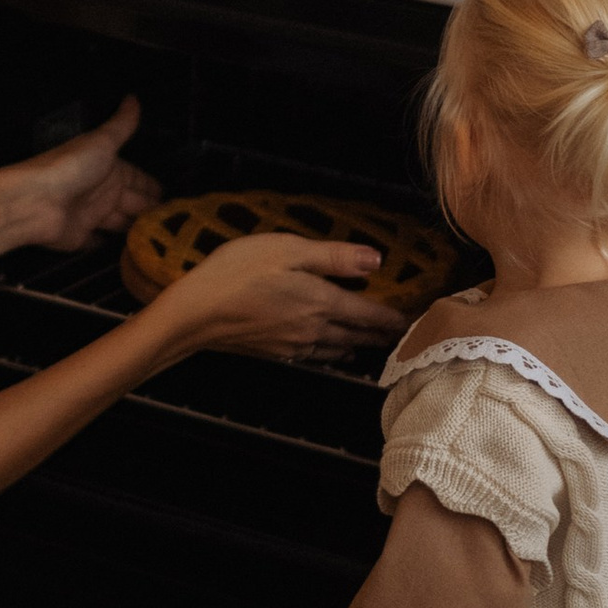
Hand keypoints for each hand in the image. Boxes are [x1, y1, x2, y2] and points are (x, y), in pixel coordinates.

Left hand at [0, 97, 159, 257]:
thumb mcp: (101, 142)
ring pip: (119, 223)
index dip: (153, 187)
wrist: (35, 201)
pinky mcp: (80, 238)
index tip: (172, 196)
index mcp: (109, 168)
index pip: (138, 179)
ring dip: (135, 228)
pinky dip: (109, 246)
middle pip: (132, 202)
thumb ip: (121, 125)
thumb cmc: (70, 167)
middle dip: (150, 210)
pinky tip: (124, 250)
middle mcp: (101, 192)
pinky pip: (98, 243)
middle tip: (175, 222)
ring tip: (159, 238)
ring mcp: (90, 216)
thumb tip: (134, 97)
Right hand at [145, 232, 404, 365]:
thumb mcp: (285, 250)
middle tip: (403, 335)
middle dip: (383, 336)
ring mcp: (294, 345)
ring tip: (374, 344)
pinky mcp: (275, 352)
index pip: (371, 315)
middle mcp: (313, 330)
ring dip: (361, 346)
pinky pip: (317, 357)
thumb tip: (375, 259)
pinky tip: (332, 351)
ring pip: (340, 350)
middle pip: (359, 337)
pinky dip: (334, 354)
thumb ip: (333, 256)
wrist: (193, 314)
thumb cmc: (234, 275)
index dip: (395, 317)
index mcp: (321, 303)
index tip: (414, 319)